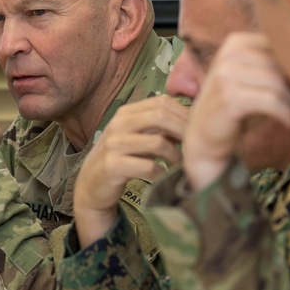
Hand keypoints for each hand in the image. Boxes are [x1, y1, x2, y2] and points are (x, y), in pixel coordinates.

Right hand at [74, 95, 187, 247]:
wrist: (91, 187)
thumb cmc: (121, 160)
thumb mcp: (137, 138)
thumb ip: (159, 128)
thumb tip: (194, 121)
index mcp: (126, 113)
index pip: (162, 102)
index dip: (185, 114)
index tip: (198, 130)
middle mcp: (118, 124)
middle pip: (162, 116)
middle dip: (185, 132)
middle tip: (196, 148)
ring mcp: (114, 145)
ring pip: (158, 142)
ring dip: (176, 156)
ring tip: (181, 165)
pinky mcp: (113, 166)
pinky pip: (149, 167)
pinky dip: (163, 173)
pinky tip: (165, 177)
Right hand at [184, 33, 289, 189]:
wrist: (205, 139)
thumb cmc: (236, 110)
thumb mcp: (255, 81)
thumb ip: (276, 67)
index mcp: (236, 42)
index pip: (280, 46)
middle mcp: (229, 53)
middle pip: (282, 64)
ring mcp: (227, 74)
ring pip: (279, 83)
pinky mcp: (230, 97)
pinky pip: (272, 102)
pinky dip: (288, 114)